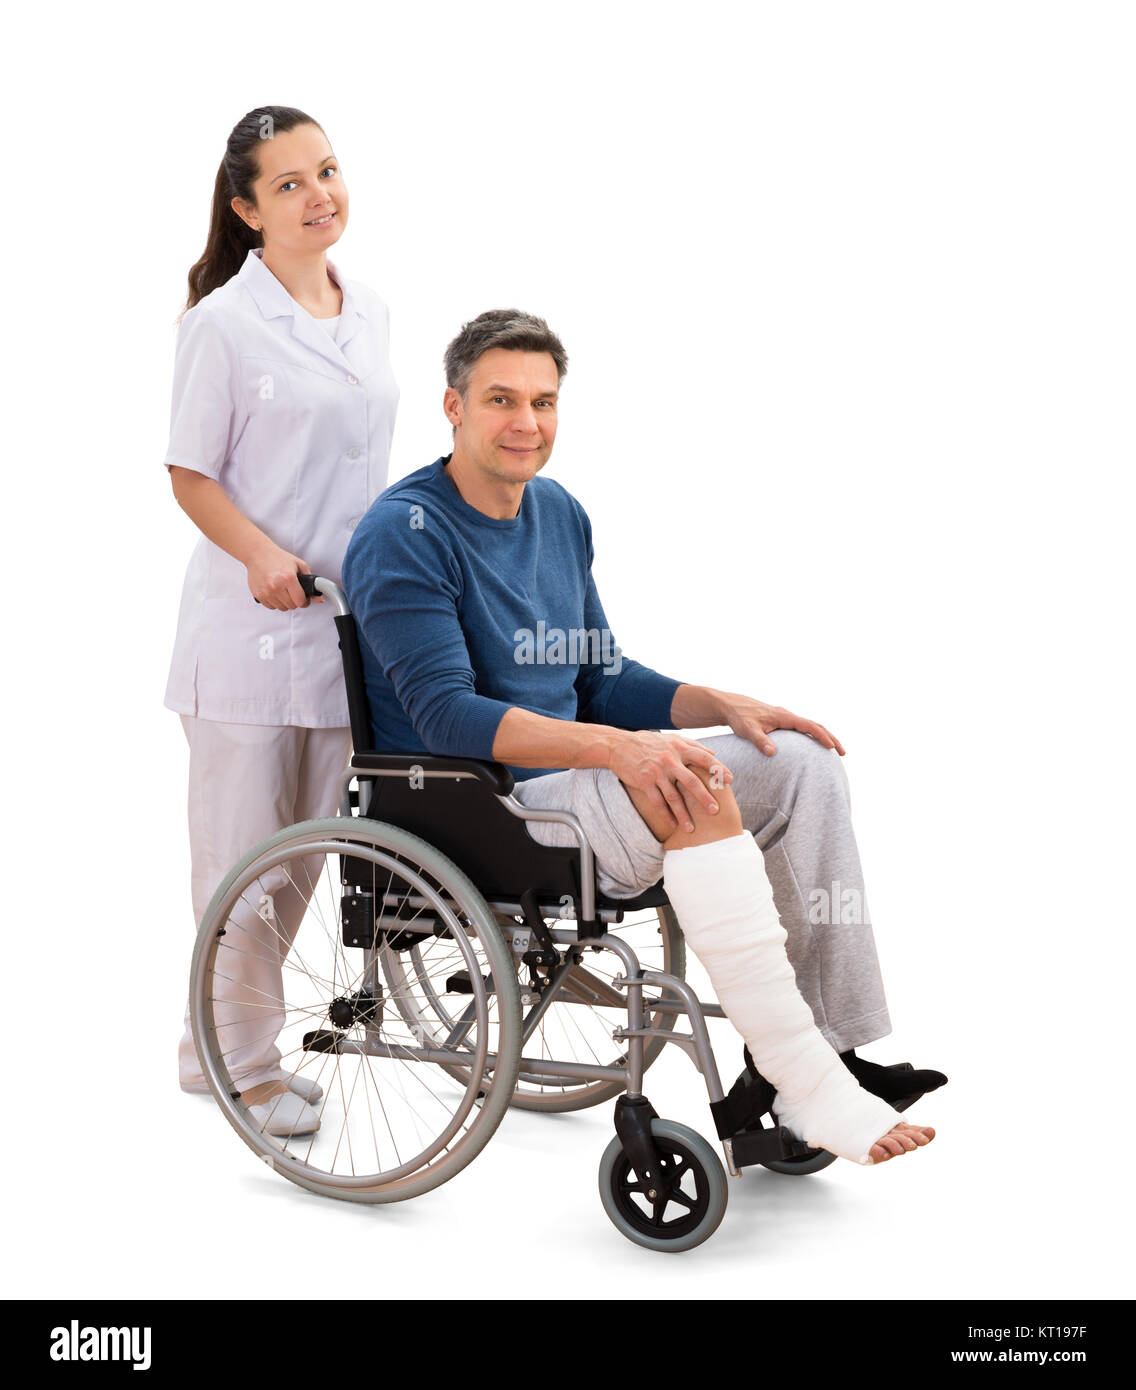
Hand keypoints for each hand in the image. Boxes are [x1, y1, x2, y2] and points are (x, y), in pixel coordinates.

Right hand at [246, 543, 317, 609]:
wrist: (257, 553)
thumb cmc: (278, 558)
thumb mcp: (299, 565)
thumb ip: (311, 582)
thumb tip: (320, 599)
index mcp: (288, 578)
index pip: (300, 602)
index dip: (305, 601)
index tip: (304, 598)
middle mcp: (276, 586)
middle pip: (292, 606)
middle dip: (295, 600)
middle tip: (293, 592)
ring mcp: (266, 592)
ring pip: (282, 608)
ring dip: (284, 602)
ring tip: (283, 590)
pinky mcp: (258, 595)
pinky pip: (271, 607)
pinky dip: (274, 602)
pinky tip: (274, 591)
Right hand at [609, 731, 733, 834]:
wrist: (618, 745)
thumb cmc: (647, 742)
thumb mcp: (671, 739)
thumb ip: (692, 745)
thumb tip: (713, 752)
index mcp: (679, 748)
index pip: (704, 758)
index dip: (718, 768)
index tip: (730, 780)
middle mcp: (670, 760)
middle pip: (691, 781)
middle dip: (704, 797)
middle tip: (715, 811)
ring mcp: (657, 772)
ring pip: (673, 797)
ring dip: (683, 814)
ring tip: (691, 828)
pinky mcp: (644, 782)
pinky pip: (657, 802)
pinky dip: (665, 815)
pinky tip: (672, 824)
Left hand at [724, 695, 844, 756]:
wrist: (731, 706)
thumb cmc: (739, 718)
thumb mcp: (748, 730)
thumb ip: (760, 741)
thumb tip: (772, 753)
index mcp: (783, 716)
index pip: (808, 726)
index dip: (822, 736)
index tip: (832, 747)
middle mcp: (787, 715)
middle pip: (815, 725)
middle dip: (830, 737)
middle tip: (843, 752)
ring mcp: (785, 718)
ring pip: (810, 726)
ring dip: (824, 736)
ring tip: (834, 750)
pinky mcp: (781, 721)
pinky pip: (802, 728)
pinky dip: (813, 735)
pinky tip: (814, 745)